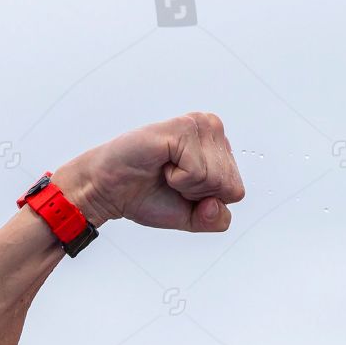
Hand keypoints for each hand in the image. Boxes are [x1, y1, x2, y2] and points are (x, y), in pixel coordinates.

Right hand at [53, 112, 245, 231]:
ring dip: (186, 185)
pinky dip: (177, 177)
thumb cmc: (149, 196)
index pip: (236, 192)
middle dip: (197, 193)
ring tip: (166, 170)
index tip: (181, 189)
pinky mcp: (184, 126)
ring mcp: (200, 125)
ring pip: (216, 178)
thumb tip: (216, 204)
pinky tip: (162, 164)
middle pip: (229, 185)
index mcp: (220, 148)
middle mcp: (214, 130)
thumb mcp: (192, 218)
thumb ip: (216, 219)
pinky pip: (198, 171)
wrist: (110, 190)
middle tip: (171, 179)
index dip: (206, 201)